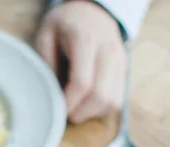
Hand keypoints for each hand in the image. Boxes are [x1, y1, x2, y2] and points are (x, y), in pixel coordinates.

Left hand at [35, 0, 125, 123]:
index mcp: (85, 40)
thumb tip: (50, 95)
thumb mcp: (45, 35)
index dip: (69, 103)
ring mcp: (119, 60)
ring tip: (76, 109)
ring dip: (92, 113)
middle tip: (65, 114)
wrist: (90, 11)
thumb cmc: (64, 25)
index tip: (56, 109)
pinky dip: (101, 109)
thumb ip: (46, 63)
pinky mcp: (124, 69)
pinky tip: (87, 103)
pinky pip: (117, 99)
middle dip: (81, 112)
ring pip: (112, 101)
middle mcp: (108, 50)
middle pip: (101, 95)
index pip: (82, 82)